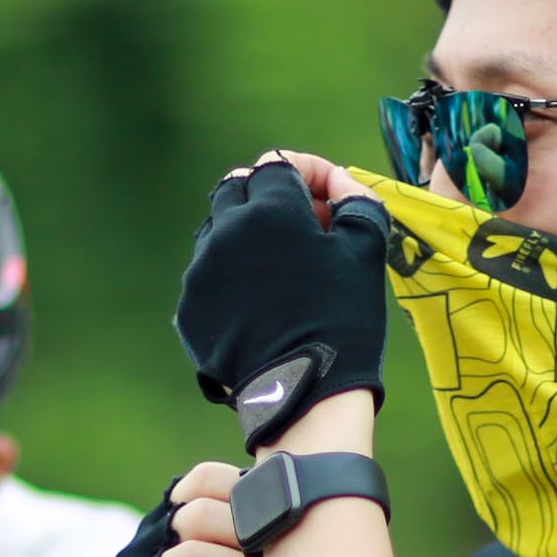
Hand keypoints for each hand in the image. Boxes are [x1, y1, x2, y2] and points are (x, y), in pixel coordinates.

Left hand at [173, 159, 392, 446]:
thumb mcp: (365, 251)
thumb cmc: (343, 316)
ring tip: (281, 268)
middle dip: (270, 197)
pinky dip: (234, 274)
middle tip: (304, 228)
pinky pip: (210, 274)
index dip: (309, 174)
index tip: (330, 199)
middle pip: (238, 189)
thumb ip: (355, 203)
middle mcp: (224, 231)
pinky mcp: (191, 306)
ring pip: (220, 230)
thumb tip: (339, 187)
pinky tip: (262, 302)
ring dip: (249, 234)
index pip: (279, 164)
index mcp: (268, 210)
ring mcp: (201, 270)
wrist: (304, 392)